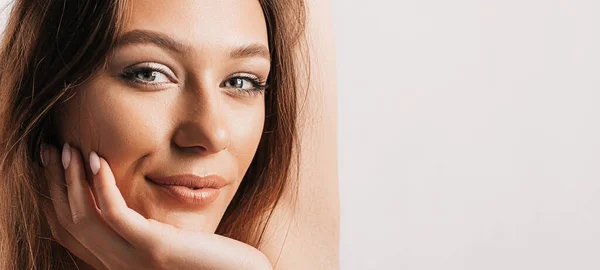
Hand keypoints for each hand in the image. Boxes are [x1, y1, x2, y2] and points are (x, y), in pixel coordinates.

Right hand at [41, 143, 272, 269]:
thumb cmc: (212, 256)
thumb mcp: (167, 239)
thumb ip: (142, 228)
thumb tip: (122, 202)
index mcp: (119, 263)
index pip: (70, 233)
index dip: (54, 198)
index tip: (52, 166)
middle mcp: (119, 266)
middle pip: (68, 224)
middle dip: (54, 185)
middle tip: (50, 150)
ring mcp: (134, 260)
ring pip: (83, 219)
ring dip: (70, 181)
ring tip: (69, 149)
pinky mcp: (154, 248)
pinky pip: (115, 214)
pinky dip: (101, 186)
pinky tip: (98, 161)